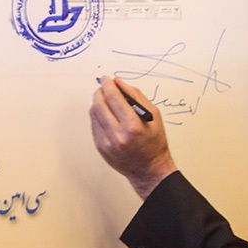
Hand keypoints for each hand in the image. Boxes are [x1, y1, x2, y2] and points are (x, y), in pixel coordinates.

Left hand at [90, 76, 177, 198]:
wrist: (149, 169)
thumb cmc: (154, 142)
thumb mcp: (153, 116)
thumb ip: (135, 95)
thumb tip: (118, 82)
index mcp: (132, 126)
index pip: (114, 98)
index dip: (108, 85)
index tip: (106, 79)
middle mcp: (117, 135)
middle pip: (99, 104)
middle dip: (100, 92)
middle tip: (103, 87)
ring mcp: (106, 143)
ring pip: (94, 114)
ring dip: (98, 103)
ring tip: (106, 100)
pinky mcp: (100, 147)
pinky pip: (94, 125)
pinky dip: (98, 115)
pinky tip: (106, 115)